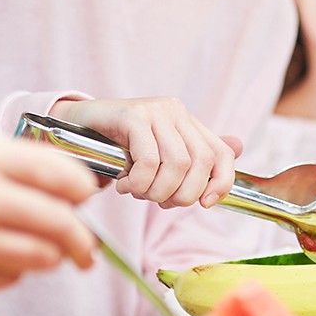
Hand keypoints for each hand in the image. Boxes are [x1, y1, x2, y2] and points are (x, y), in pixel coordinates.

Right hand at [0, 135, 97, 293]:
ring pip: (43, 258)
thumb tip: (81, 194)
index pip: (67, 178)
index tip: (85, 203)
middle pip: (63, 225)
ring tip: (34, 250)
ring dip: (49, 258)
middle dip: (83, 242)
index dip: (85, 194)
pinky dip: (10, 271)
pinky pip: (10, 279)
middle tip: (86, 251)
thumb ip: (22, 164)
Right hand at [49, 97, 240, 208]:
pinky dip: (137, 182)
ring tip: (136, 192)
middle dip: (181, 195)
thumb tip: (239, 147)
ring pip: (176, 164)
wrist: (77, 125)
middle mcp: (176, 112)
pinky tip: (123, 184)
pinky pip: (148, 160)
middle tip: (157, 201)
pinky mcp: (132, 115)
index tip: (205, 204)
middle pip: (199, 163)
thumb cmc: (118, 147)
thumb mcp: (158, 157)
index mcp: (187, 123)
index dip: (221, 183)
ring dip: (155, 191)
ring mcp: (155, 111)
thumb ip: (193, 157)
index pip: (222, 153)